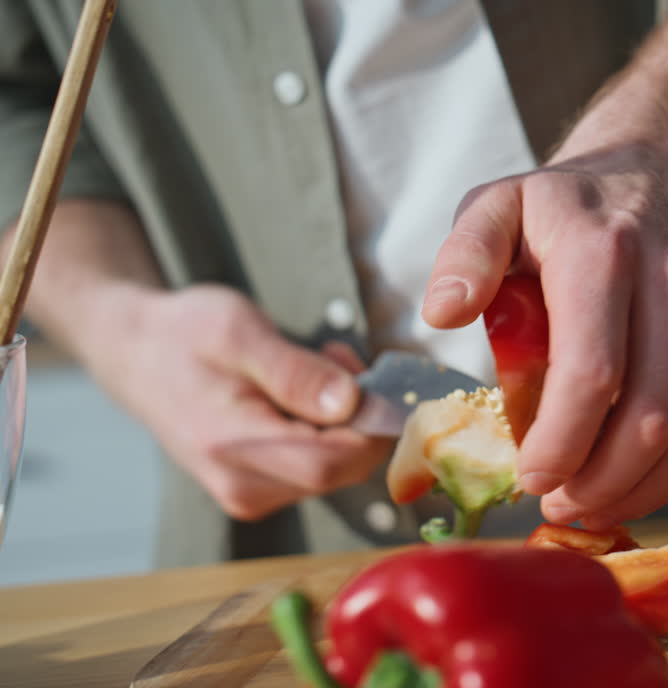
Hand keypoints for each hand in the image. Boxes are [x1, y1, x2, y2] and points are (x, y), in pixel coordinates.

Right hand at [88, 284, 390, 520]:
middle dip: (360, 415)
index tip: (369, 374)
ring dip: (346, 419)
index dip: (371, 423)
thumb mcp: (239, 331)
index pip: (334, 461)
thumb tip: (349, 403)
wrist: (137, 355)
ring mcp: (251, 495)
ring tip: (314, 368)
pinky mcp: (259, 491)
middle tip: (337, 359)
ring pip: (338, 469)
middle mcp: (243, 487)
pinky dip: (328, 429)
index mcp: (233, 448)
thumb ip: (295, 371)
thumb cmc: (184, 335)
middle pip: (343, 469)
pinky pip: (320, 468)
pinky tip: (303, 394)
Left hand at [422, 144, 667, 529]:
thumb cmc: (563, 206)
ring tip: (592, 504)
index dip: (561, 444)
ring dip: (644, 487)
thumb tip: (442, 314)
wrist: (657, 171)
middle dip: (601, 480)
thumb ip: (465, 254)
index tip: (528, 479)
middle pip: (653, 415)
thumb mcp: (496, 206)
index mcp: (602, 251)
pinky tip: (638, 484)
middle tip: (556, 504)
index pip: (593, 373)